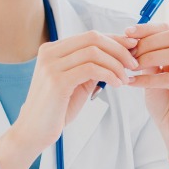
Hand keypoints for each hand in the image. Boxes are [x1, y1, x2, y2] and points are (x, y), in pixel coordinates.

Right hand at [0, 31, 138, 168]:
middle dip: (119, 49)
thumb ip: (92, 67)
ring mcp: (52, 65)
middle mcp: (50, 53)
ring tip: (126, 78)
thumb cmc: (57, 109)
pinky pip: (91, 69)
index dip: (115, 39)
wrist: (34, 132)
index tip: (133, 48)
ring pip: (94, 52)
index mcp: (53, 50)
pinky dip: (109, 74)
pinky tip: (117, 84)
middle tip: (134, 63)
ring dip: (116, 64)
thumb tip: (120, 55)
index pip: (90, 36)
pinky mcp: (57, 80)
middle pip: (93, 38)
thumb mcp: (77, 83)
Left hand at [126, 24, 168, 168]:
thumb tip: (131, 40)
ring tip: (131, 66)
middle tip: (128, 52)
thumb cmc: (167, 104)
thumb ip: (148, 58)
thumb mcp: (154, 75)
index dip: (148, 29)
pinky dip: (148, 78)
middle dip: (148, 41)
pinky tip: (132, 82)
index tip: (126, 32)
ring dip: (149, 57)